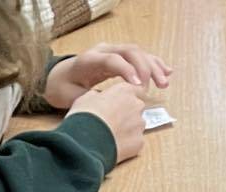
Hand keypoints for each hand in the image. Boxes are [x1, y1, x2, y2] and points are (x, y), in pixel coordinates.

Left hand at [45, 42, 171, 107]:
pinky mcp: (120, 56)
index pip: (112, 59)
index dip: (127, 71)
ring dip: (154, 67)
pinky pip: (140, 57)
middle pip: (130, 52)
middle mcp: (103, 50)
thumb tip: (109, 106)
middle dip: (145, 68)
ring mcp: (113, 50)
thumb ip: (88, 100)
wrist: (59, 77)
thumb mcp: (70, 97)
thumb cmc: (62, 89)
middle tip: (155, 86)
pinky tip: (166, 73)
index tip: (138, 86)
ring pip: (138, 53)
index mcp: (88, 59)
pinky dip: (153, 64)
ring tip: (165, 83)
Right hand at [66, 76, 147, 161]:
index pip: (135, 90)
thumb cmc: (83, 118)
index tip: (117, 105)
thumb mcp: (84, 99)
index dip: (125, 99)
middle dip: (126, 115)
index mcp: (124, 91)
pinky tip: (112, 147)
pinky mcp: (138, 141)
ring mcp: (139, 124)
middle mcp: (136, 105)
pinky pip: (134, 142)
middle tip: (109, 123)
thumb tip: (98, 99)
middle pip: (136, 108)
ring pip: (136, 126)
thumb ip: (97, 96)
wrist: (84, 142)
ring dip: (126, 130)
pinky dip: (126, 145)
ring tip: (109, 137)